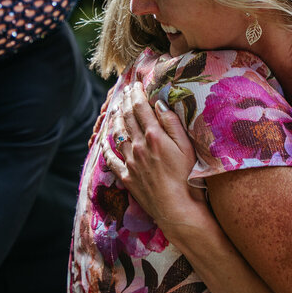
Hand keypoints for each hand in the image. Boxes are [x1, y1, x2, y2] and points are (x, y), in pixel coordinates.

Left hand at [102, 83, 206, 237]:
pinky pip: (111, 159)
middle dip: (125, 102)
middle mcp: (138, 146)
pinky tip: (104, 141)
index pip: (140, 108)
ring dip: (115, 120)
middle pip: (127, 118)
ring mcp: (130, 162)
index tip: (135, 84)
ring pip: (117, 135)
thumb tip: (158, 104)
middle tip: (124, 92)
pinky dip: (106, 148)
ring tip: (115, 110)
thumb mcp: (186, 147)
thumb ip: (172, 123)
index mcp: (154, 135)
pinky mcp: (126, 177)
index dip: (136, 93)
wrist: (176, 208)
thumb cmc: (187, 177)